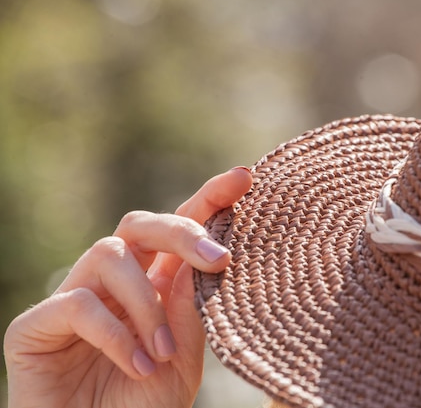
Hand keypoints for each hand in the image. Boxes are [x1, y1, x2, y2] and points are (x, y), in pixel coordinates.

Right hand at [3, 167, 252, 407]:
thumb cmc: (141, 407)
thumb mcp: (182, 356)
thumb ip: (190, 306)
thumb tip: (209, 254)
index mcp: (150, 285)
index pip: (177, 227)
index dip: (209, 198)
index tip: (245, 177)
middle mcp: (111, 283)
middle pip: (139, 224)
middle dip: (182, 231)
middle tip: (219, 258)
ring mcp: (72, 299)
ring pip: (109, 255)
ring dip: (146, 303)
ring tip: (163, 352)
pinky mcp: (35, 326)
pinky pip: (78, 304)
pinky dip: (114, 334)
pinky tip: (135, 366)